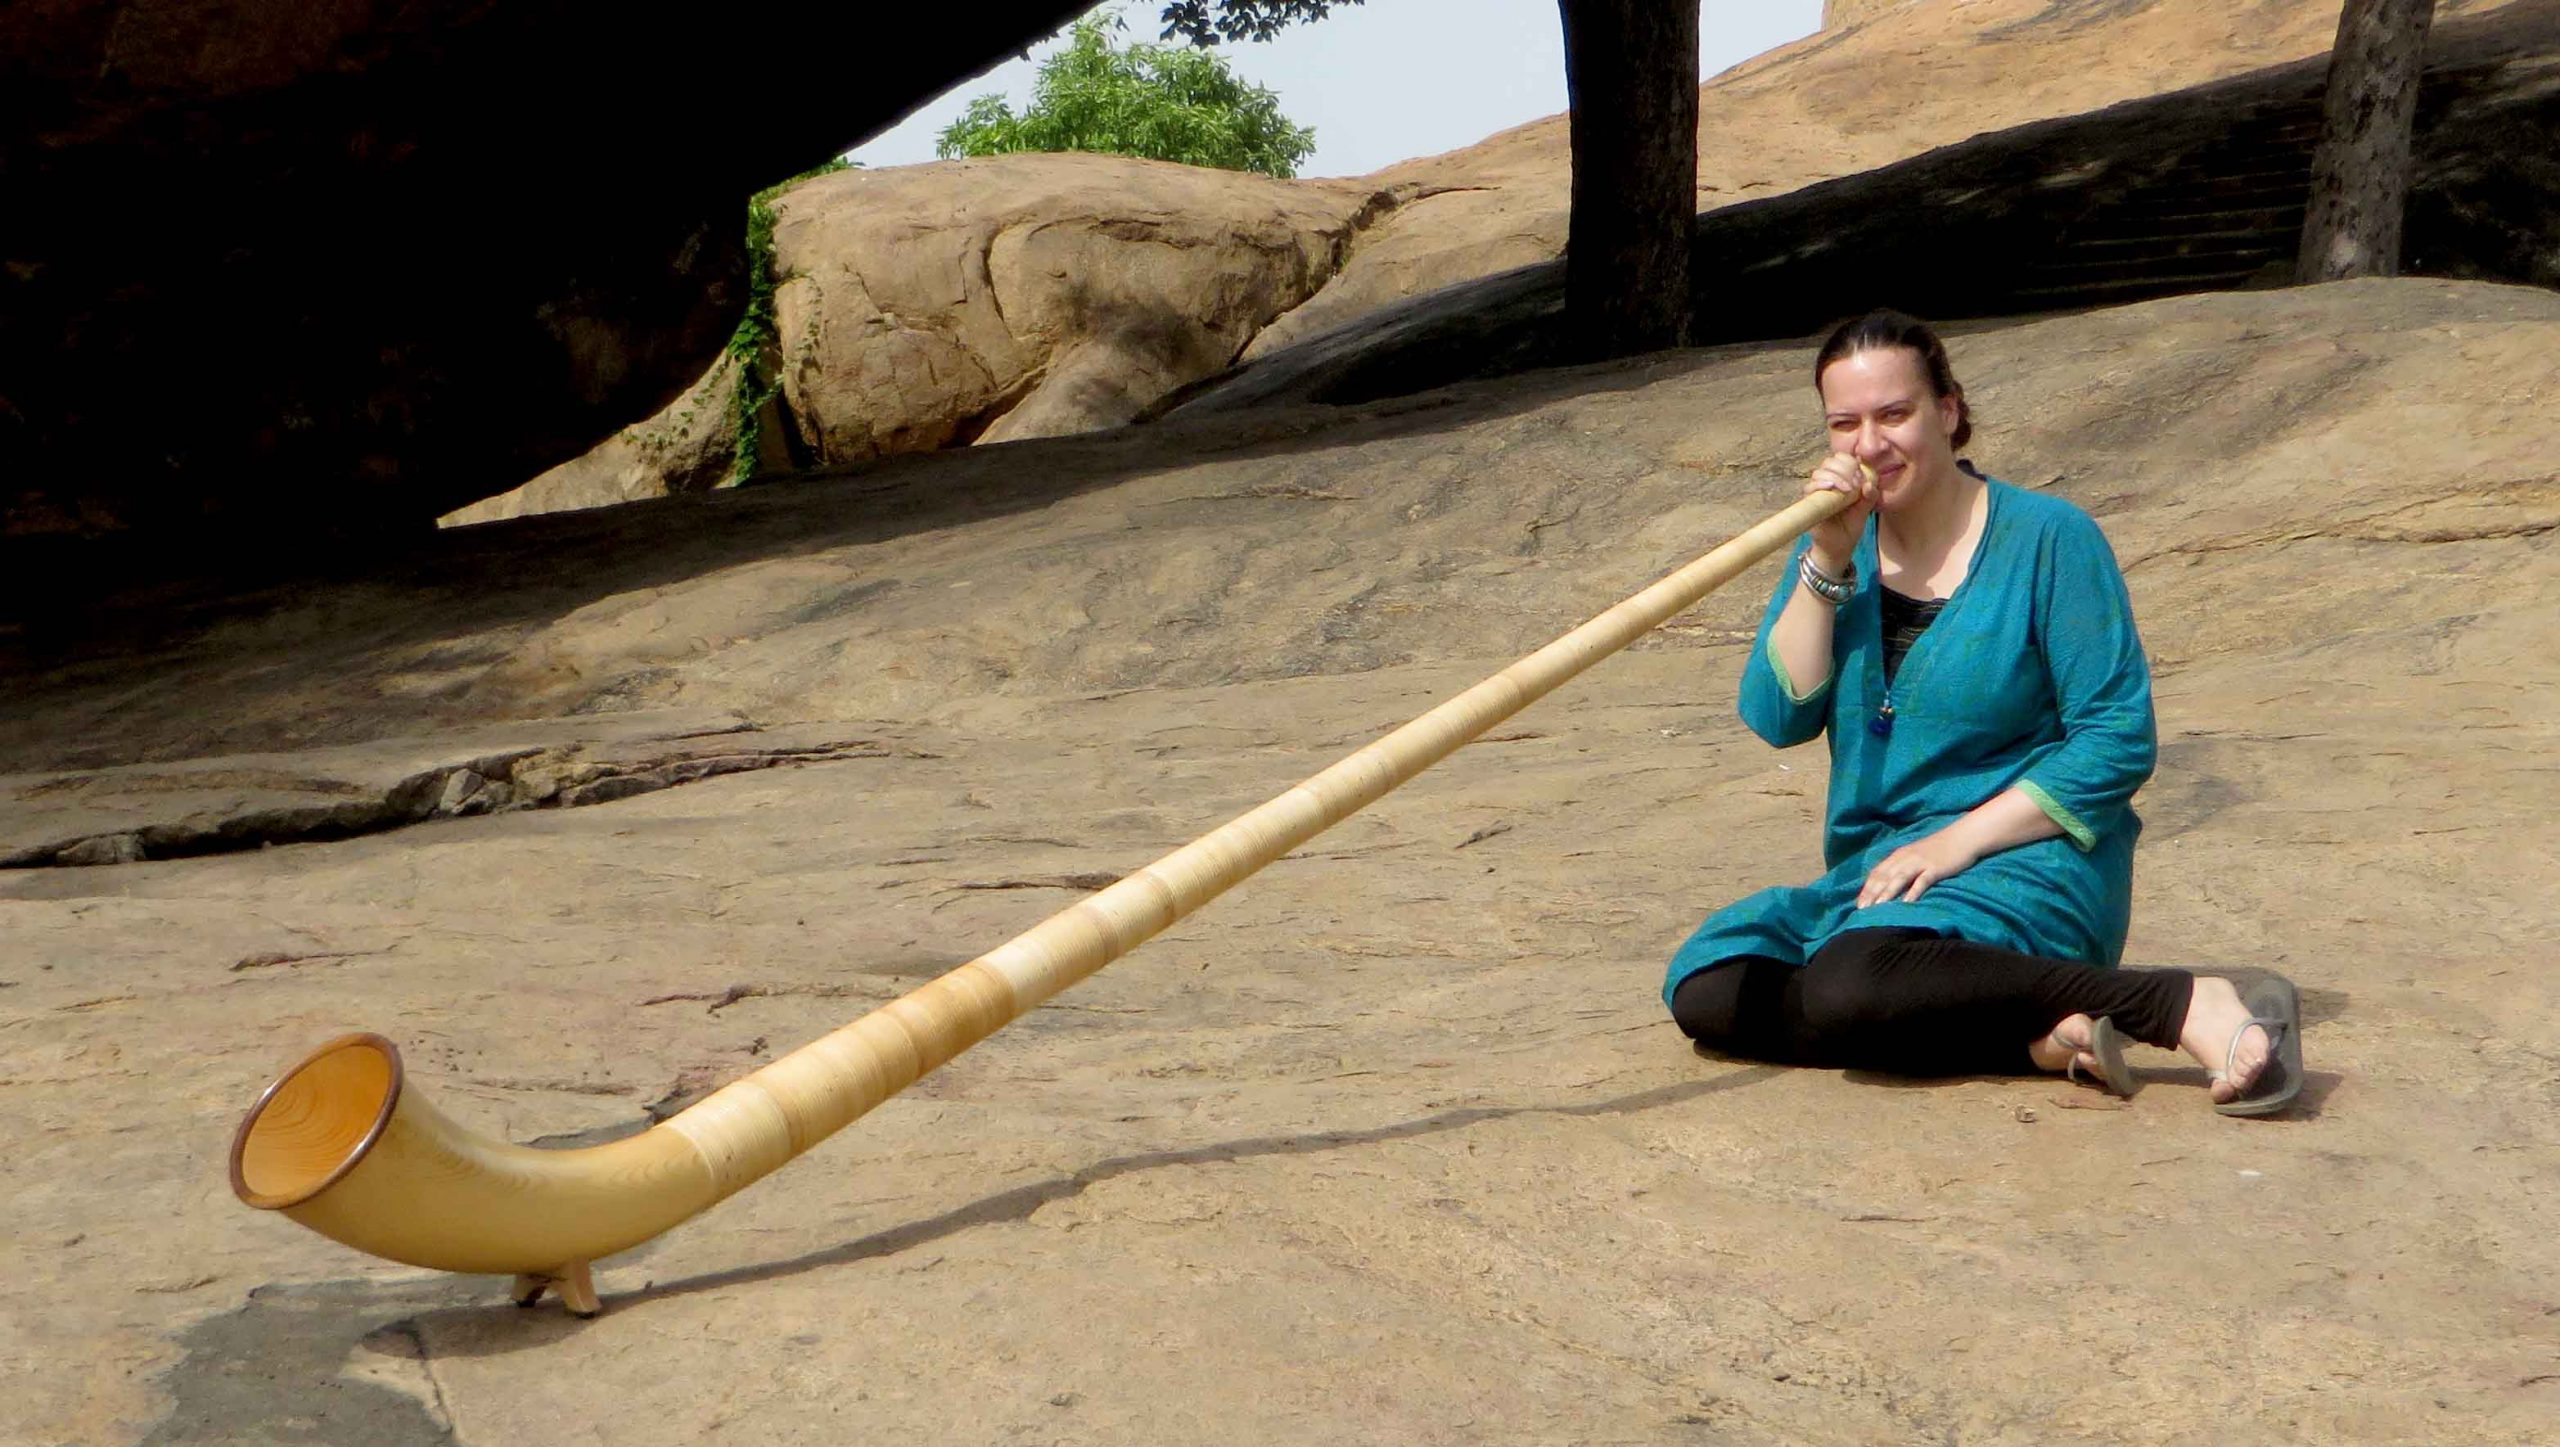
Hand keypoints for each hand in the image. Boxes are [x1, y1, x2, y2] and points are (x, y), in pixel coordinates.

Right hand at [1804, 453, 1876, 572]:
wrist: (1837, 548)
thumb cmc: (1850, 528)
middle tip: (1855, 484)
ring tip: (1847, 489)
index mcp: (1843, 480)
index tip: (1860, 477)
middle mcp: (1829, 482)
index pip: (1843, 459)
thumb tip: (1869, 485)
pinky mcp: (1809, 502)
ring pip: (1820, 472)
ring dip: (1835, 476)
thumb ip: (1869, 498)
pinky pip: (1809, 487)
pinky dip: (1820, 484)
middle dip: (1844, 469)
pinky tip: (1830, 487)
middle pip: (1830, 462)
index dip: (1851, 463)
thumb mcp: (1864, 512)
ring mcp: (1817, 491)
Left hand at [1856, 828, 1980, 907]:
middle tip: (1862, 910)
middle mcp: (1905, 858)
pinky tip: (1907, 902)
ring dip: (1887, 893)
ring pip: (1899, 878)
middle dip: (1872, 893)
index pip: (1877, 873)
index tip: (1858, 904)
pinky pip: (1922, 881)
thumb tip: (1889, 885)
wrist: (1963, 837)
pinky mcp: (1935, 868)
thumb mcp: (1916, 856)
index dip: (1867, 888)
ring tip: (1878, 907)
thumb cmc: (1939, 849)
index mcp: (1898, 855)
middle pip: (1884, 877)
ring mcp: (1920, 862)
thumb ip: (1902, 867)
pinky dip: (1913, 891)